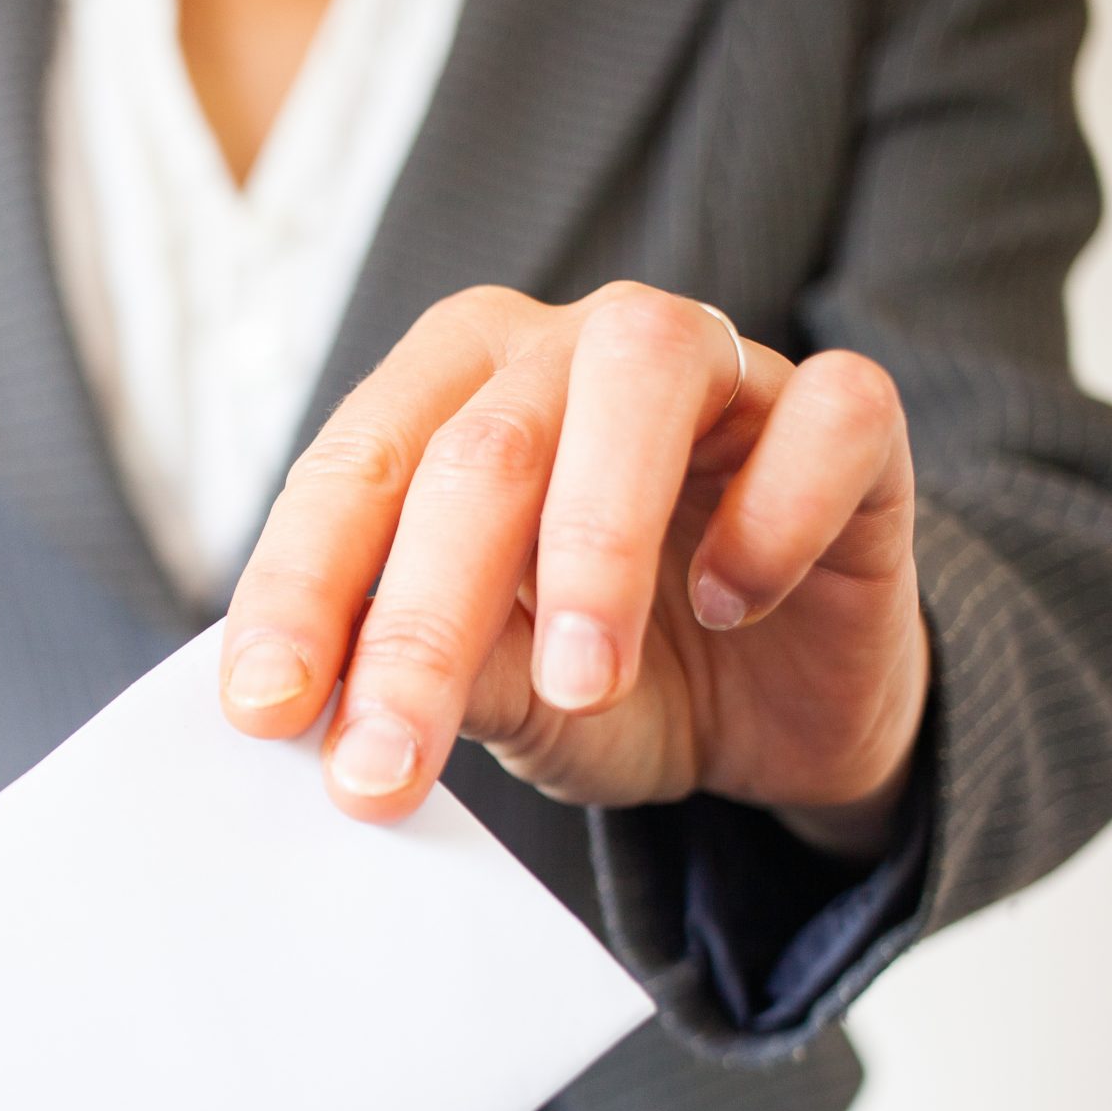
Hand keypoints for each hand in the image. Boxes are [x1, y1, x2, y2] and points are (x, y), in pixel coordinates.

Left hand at [218, 282, 929, 859]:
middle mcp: (573, 349)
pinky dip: (776, 513)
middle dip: (423, 617)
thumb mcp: (500, 693)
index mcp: (454, 390)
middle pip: (484, 444)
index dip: (300, 592)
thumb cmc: (607, 679)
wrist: (775, 711)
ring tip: (586, 681)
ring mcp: (719, 366)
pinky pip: (827, 416)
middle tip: (385, 762)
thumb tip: (324, 705)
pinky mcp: (847, 419)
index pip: (356, 469)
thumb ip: (426, 673)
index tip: (264, 716)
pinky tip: (738, 604)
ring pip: (642, 372)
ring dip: (597, 536)